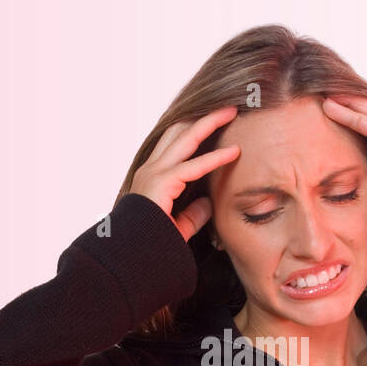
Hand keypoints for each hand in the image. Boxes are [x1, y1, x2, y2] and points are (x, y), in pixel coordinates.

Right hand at [130, 105, 241, 240]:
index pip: (175, 144)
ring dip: (209, 123)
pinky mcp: (161, 183)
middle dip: (204, 117)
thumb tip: (208, 203)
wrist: (131, 258)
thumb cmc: (151, 245)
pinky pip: (193, 167)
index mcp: (152, 176)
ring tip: (232, 112)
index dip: (196, 131)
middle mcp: (151, 169)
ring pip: (185, 138)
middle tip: (228, 107)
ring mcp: (154, 173)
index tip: (215, 122)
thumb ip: (192, 215)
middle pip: (180, 132)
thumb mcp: (177, 227)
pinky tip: (234, 152)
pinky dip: (215, 158)